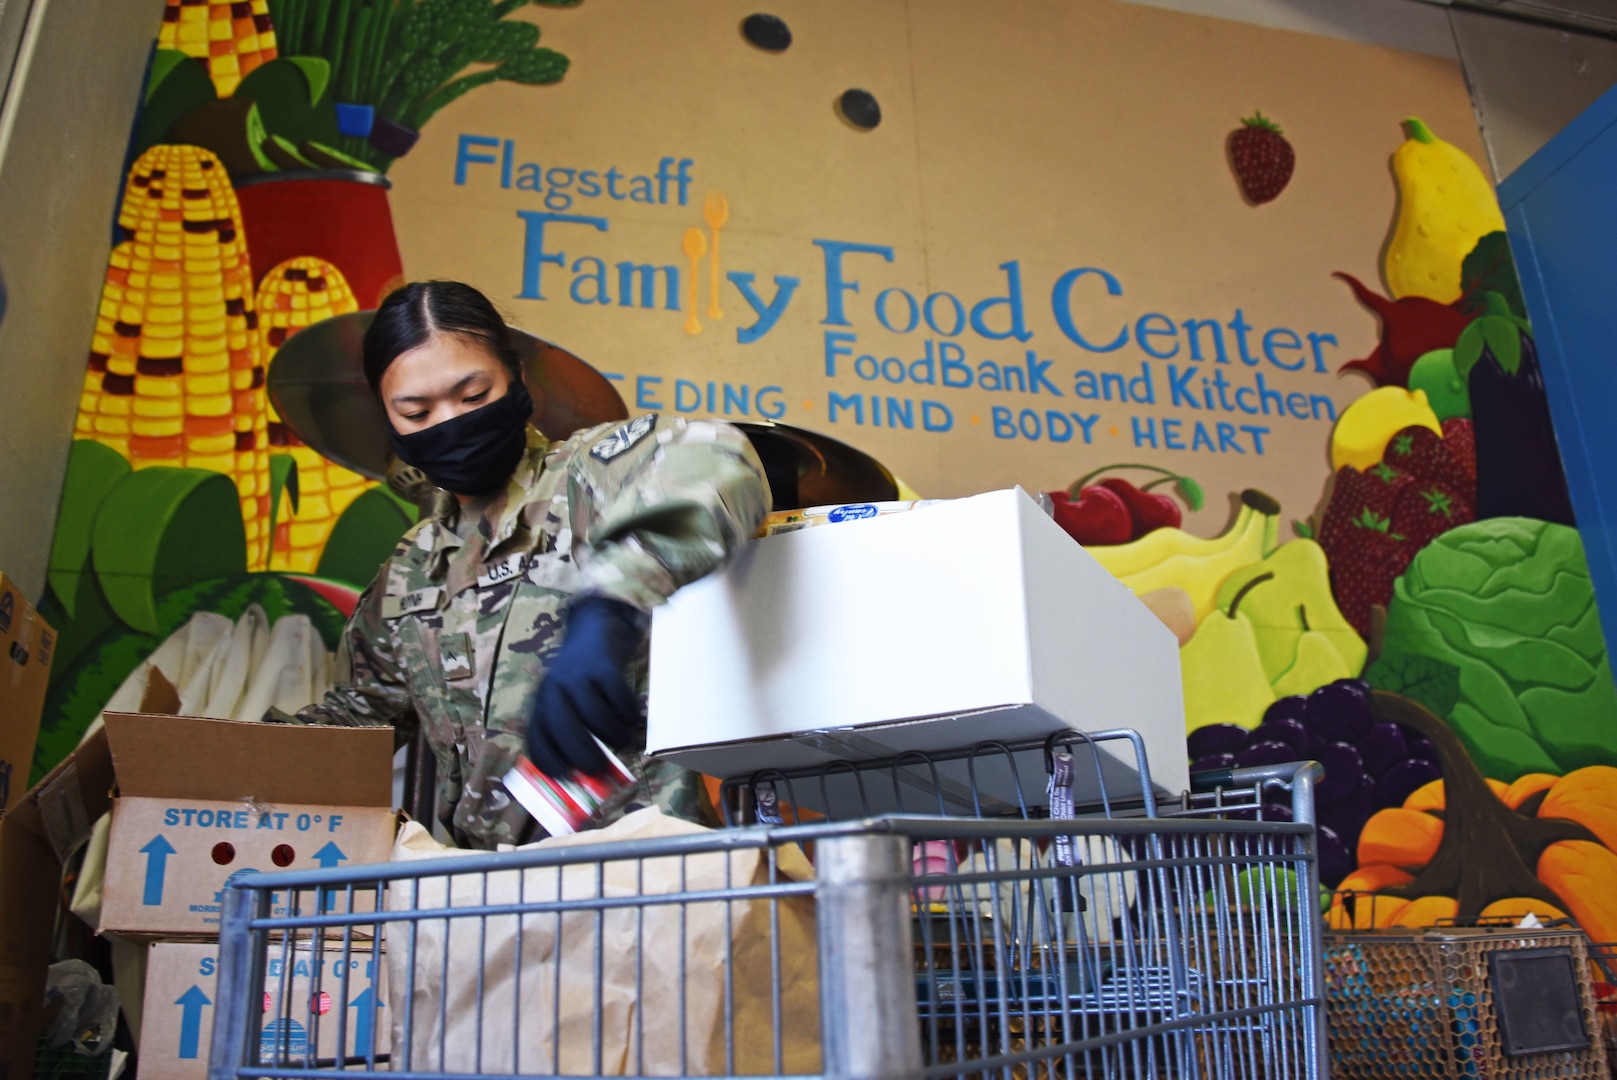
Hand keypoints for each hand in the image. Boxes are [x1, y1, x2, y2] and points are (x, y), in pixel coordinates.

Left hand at [526, 594, 646, 777]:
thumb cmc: (582, 678)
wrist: (594, 628)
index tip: (566, 777)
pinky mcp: (604, 664)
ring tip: (624, 740)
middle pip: (564, 728)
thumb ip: (572, 731)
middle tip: (600, 771)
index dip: (548, 760)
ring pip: (595, 716)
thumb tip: (588, 774)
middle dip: (584, 755)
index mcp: (542, 700)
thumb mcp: (566, 700)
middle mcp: (554, 687)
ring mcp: (578, 674)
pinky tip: (633, 718)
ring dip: (614, 735)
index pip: (536, 736)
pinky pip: (619, 698)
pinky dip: (629, 714)